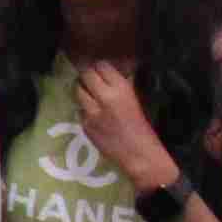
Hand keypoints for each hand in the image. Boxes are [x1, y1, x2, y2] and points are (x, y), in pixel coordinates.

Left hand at [67, 53, 181, 198]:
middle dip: (88, 76)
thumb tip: (109, 74)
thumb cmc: (144, 128)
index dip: (100, 67)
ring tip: (89, 94)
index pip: (101, 66)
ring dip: (82, 90)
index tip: (100, 70)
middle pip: (86, 75)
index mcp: (121, 89)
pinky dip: (84, 109)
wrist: (140, 156)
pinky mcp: (85, 125)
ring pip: (78, 91)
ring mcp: (92, 111)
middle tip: (91, 79)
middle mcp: (104, 97)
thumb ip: (120, 87)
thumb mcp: (135, 100)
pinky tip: (93, 114)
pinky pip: (79, 110)